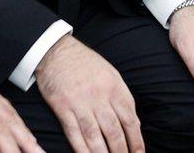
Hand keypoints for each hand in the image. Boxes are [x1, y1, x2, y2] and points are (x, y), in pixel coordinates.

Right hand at [35, 35, 143, 152]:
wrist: (57, 52)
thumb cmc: (86, 64)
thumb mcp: (111, 74)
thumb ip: (122, 98)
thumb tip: (133, 123)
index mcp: (115, 87)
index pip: (130, 119)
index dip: (136, 140)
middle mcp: (100, 96)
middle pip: (114, 130)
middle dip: (121, 151)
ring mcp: (81, 103)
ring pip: (95, 136)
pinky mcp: (63, 108)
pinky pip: (74, 133)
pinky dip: (81, 149)